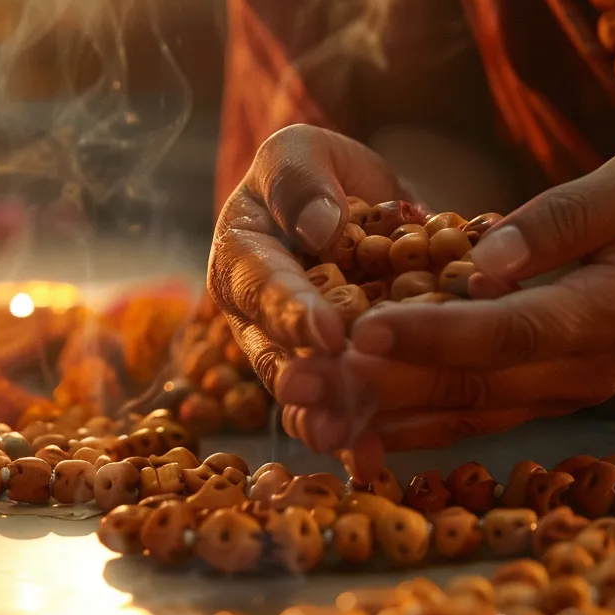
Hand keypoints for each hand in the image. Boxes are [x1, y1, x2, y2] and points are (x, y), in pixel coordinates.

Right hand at [206, 124, 413, 446]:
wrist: (345, 201)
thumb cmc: (310, 171)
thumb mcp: (299, 151)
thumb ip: (301, 182)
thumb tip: (321, 227)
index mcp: (240, 257)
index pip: (262, 284)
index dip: (291, 309)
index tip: (327, 332)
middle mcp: (256, 314)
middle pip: (277, 354)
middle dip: (306, 386)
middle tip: (332, 415)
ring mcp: (291, 350)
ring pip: (304, 390)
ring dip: (325, 421)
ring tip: (349, 449)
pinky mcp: (329, 370)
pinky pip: (338, 403)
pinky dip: (357, 433)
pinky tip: (374, 462)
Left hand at [295, 139, 614, 478]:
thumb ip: (568, 215)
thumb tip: (483, 258)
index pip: (510, 330)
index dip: (433, 333)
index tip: (361, 328)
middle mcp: (588, 366)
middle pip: (470, 384)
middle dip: (377, 383)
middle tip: (296, 374)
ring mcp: (569, 389)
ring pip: (461, 411)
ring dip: (378, 413)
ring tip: (300, 403)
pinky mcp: (550, 391)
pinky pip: (472, 416)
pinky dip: (409, 423)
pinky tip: (348, 423)